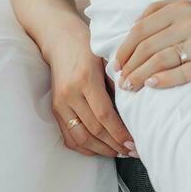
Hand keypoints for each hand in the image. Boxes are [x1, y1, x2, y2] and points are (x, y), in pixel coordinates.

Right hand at [31, 16, 136, 159]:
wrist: (59, 38)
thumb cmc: (87, 46)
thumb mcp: (106, 58)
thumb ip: (118, 83)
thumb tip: (135, 109)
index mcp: (85, 80)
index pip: (104, 115)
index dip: (119, 133)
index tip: (134, 142)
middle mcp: (70, 94)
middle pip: (94, 130)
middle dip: (115, 145)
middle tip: (133, 151)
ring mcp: (60, 103)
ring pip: (80, 138)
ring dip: (101, 150)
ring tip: (120, 153)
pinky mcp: (55, 109)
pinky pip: (69, 137)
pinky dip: (85, 147)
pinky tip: (100, 149)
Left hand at [109, 0, 190, 89]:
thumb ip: (162, 12)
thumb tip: (131, 28)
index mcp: (181, 7)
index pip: (142, 28)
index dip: (125, 48)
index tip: (115, 64)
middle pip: (148, 45)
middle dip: (129, 65)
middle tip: (120, 81)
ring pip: (161, 58)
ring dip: (140, 75)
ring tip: (130, 87)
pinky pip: (183, 71)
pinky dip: (164, 79)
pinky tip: (151, 85)